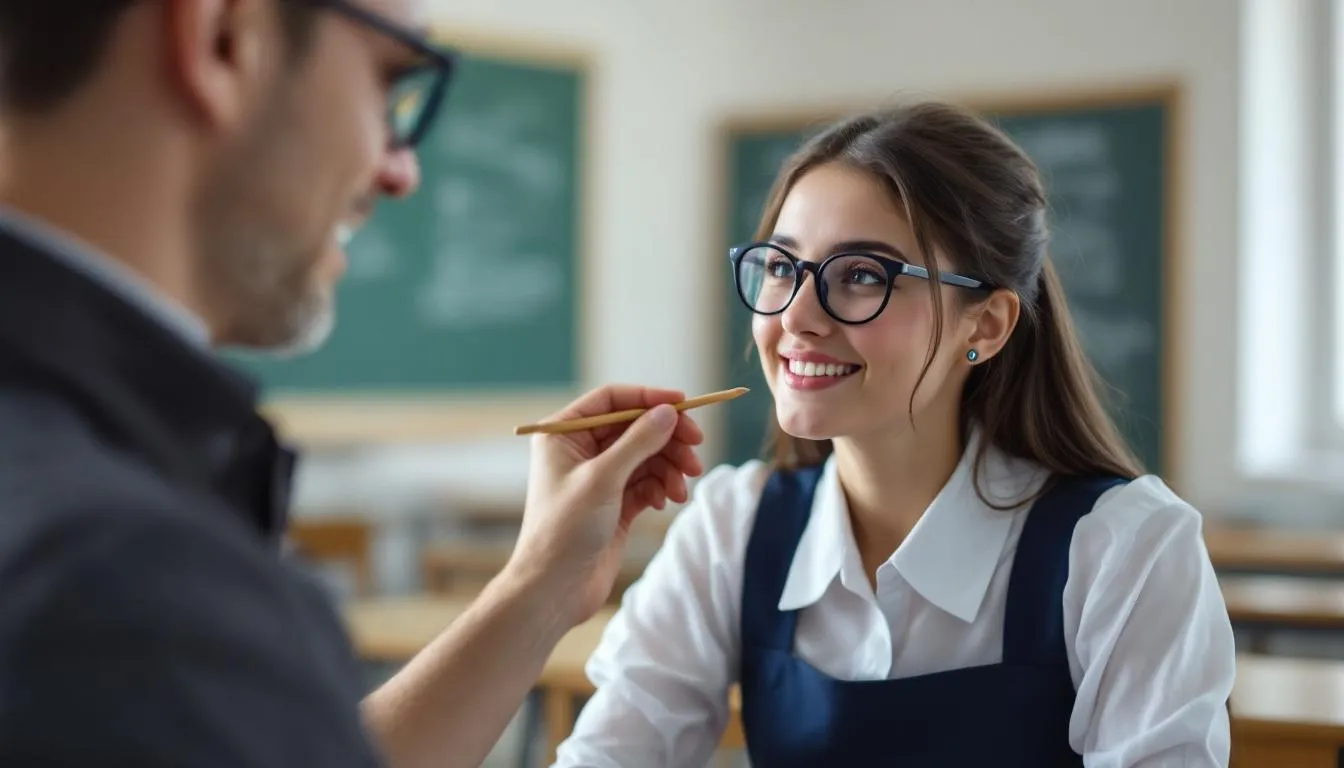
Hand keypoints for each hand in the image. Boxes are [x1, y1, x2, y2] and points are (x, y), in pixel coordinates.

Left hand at [505, 385, 704, 624]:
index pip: (612, 400)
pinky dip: (661, 487)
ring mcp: (599, 478)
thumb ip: (638, 442)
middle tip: (697, 449)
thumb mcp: (603, 479)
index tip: (684, 406)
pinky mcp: (614, 504)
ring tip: (684, 486)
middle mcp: (580, 451)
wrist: (554, 590)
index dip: (649, 399)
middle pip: (635, 428)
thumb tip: (669, 412)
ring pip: (646, 456)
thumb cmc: (565, 531)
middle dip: (667, 438)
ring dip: (669, 467)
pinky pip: (646, 483)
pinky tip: (667, 501)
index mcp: (563, 434)